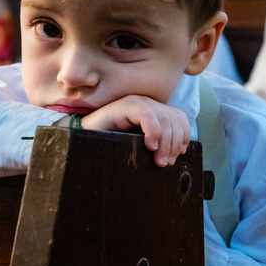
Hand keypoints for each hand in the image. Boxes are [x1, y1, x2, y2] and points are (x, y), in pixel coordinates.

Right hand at [67, 95, 190, 166]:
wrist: (82, 139)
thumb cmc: (110, 146)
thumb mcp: (138, 146)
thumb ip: (155, 146)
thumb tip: (174, 158)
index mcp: (153, 112)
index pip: (178, 118)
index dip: (183, 136)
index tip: (178, 155)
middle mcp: (147, 104)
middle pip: (174, 119)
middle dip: (174, 143)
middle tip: (166, 163)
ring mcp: (136, 102)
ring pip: (164, 118)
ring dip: (166, 142)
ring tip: (158, 160)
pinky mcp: (125, 105)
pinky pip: (147, 115)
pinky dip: (154, 132)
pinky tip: (149, 146)